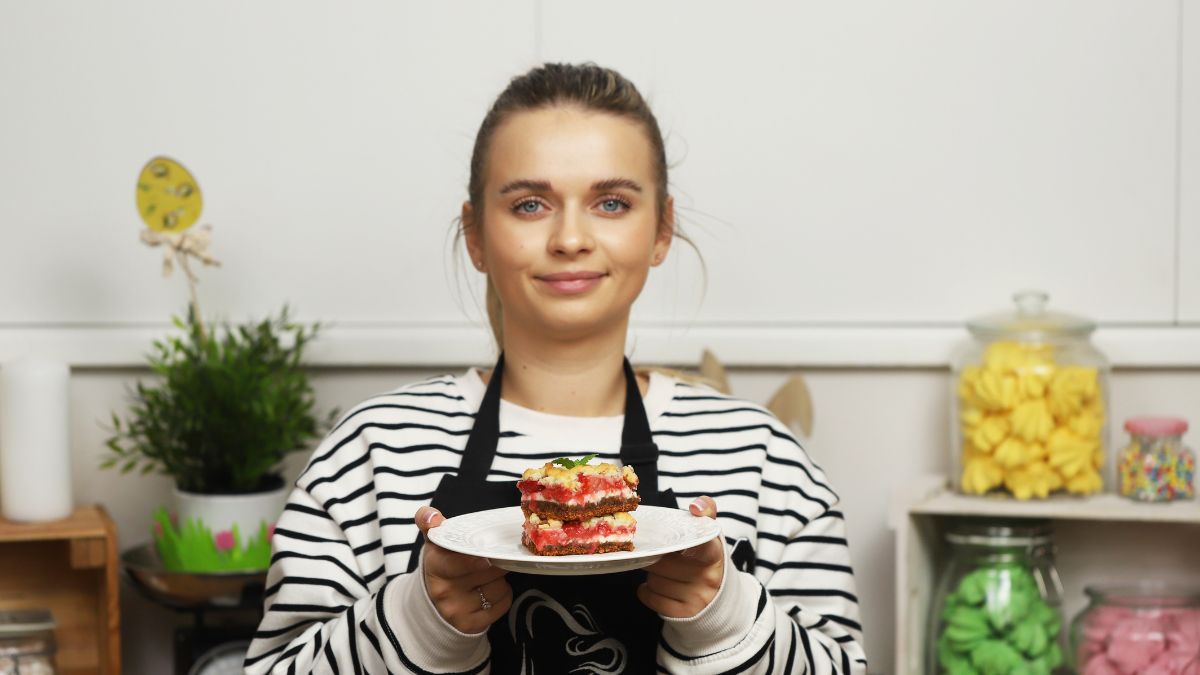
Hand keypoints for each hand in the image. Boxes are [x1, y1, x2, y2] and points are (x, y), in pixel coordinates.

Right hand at [415, 506, 510, 632]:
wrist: (433, 604)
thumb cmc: (442, 565)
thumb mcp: (434, 543)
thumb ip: (430, 522)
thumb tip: (430, 515)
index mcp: (434, 566)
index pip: (457, 563)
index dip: (474, 561)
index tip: (485, 558)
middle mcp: (443, 592)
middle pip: (488, 571)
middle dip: (496, 562)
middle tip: (491, 558)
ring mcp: (456, 611)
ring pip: (498, 587)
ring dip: (500, 580)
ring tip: (487, 577)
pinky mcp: (470, 626)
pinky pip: (503, 604)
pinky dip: (503, 596)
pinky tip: (489, 592)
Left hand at [637, 496, 724, 618]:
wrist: (718, 600)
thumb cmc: (706, 560)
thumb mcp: (710, 536)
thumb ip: (706, 511)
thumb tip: (696, 506)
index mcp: (714, 554)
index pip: (703, 546)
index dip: (689, 545)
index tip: (681, 546)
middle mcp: (708, 578)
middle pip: (663, 563)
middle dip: (655, 558)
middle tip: (660, 555)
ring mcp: (696, 599)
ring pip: (654, 580)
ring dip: (651, 575)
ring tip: (663, 572)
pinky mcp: (683, 615)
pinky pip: (651, 597)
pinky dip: (647, 591)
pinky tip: (658, 586)